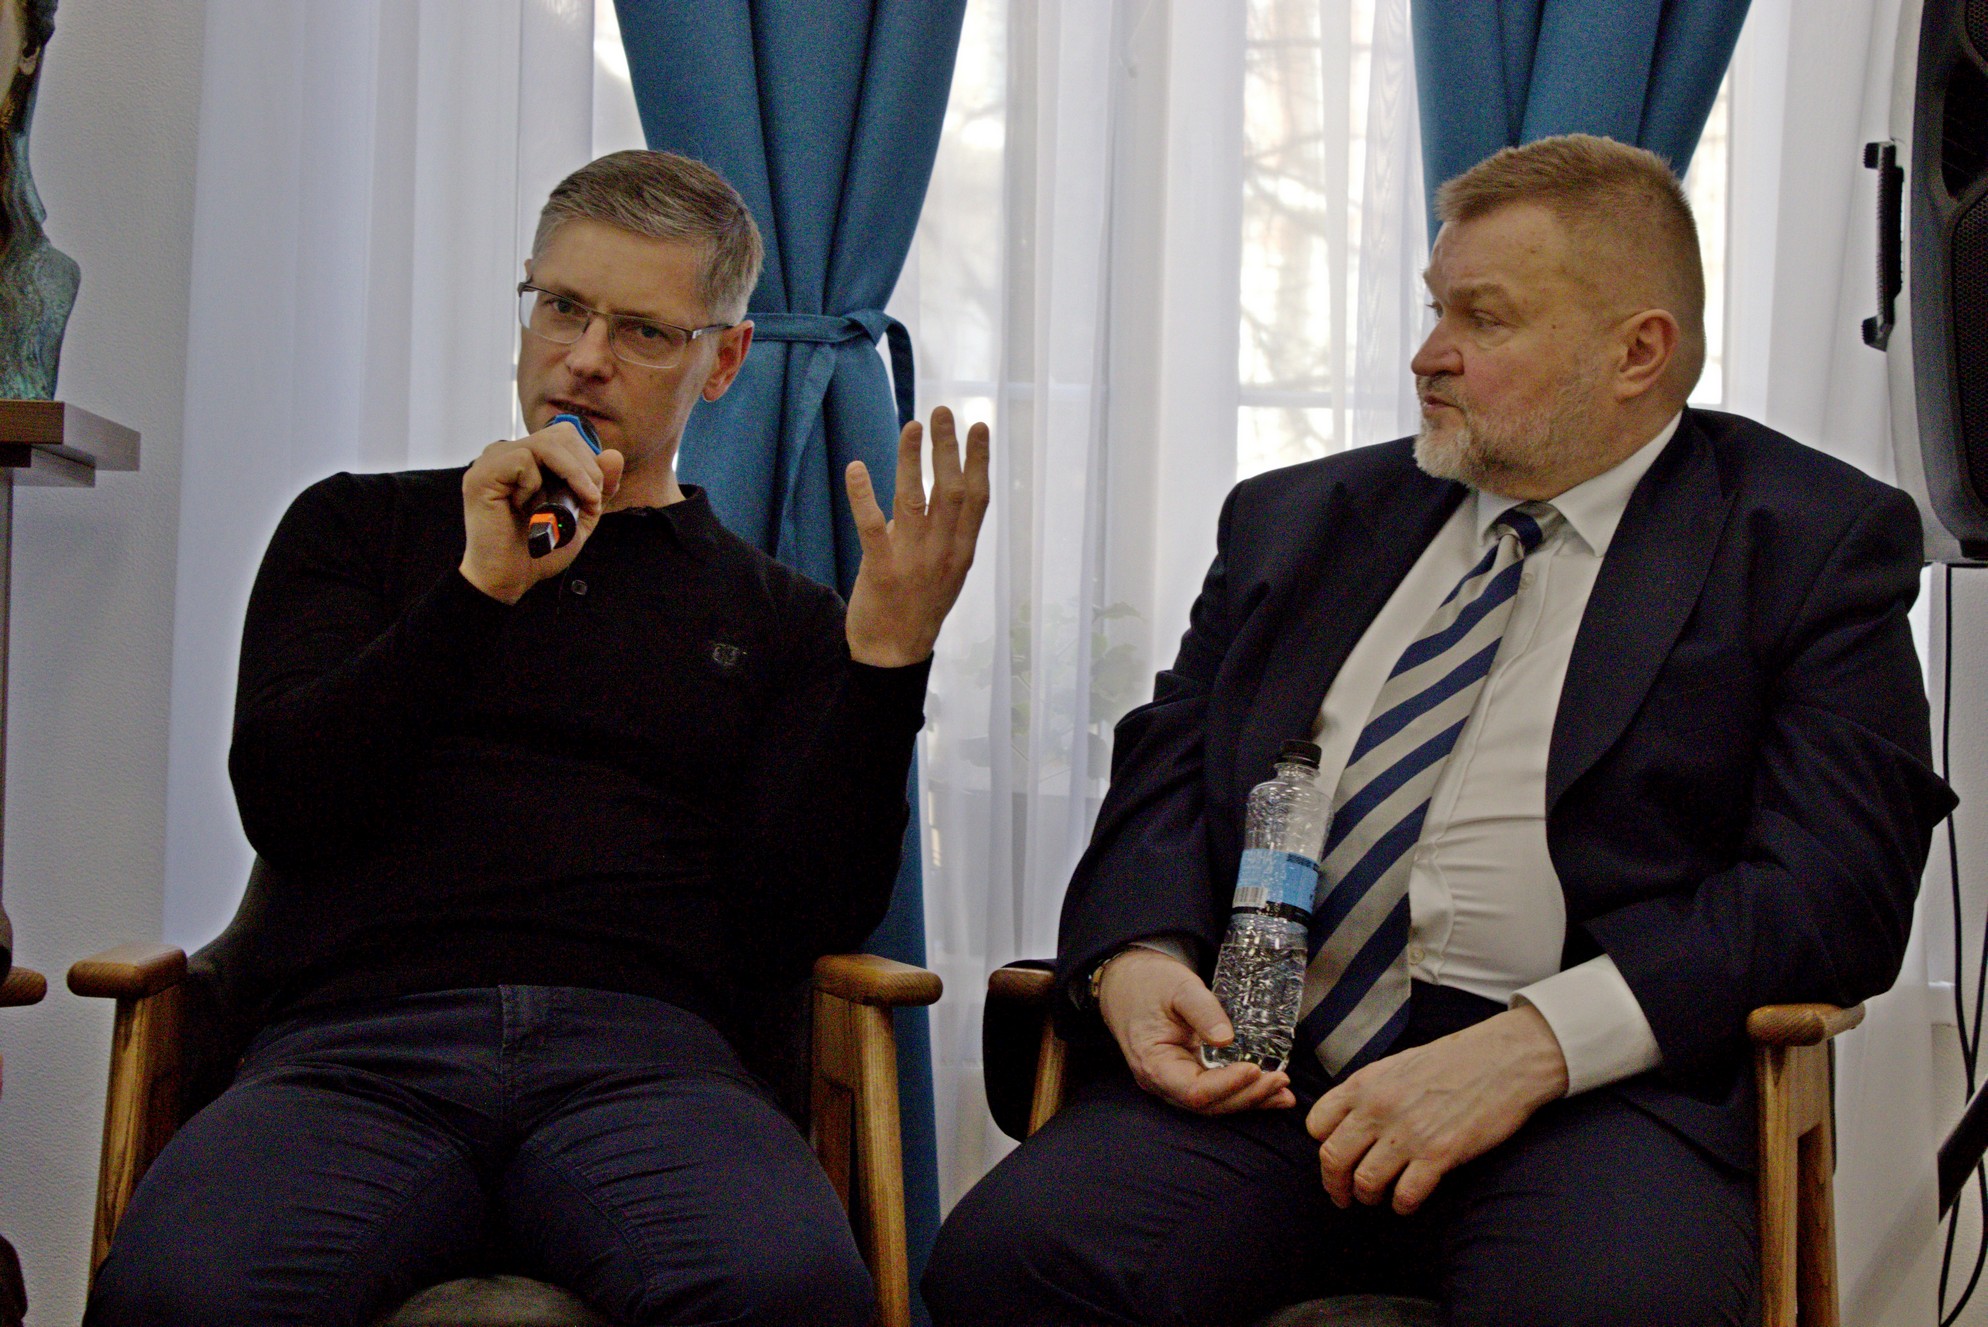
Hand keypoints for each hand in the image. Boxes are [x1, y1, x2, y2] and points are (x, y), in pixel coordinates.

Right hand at [459, 419, 624, 604]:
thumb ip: (598, 488)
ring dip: (572, 473)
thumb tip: (614, 454)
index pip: (565, 436)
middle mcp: (507, 454)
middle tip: (591, 499)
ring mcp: (492, 461)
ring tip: (576, 500)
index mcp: (527, 459)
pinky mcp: (481, 475)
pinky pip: (521, 460)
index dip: (588, 460)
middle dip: (586, 466)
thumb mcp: (580, 517)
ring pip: (544, 444)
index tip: (594, 495)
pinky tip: (528, 507)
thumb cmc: (539, 550)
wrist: (511, 579)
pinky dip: (535, 484)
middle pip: (559, 435)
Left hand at [843, 406, 990, 666]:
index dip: (979, 461)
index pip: (977, 499)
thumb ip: (944, 536)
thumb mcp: (945, 573)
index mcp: (962, 552)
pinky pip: (872, 526)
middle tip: (942, 412)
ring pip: (915, 501)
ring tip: (912, 426)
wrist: (894, 655)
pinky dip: (863, 495)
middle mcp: (943, 554)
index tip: (980, 427)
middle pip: (950, 491)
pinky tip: (857, 467)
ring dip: (913, 460)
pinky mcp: (881, 570)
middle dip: (948, 449)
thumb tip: (930, 497)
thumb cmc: (918, 609)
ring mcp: (913, 562)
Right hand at [1096, 946, 1295, 1114]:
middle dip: (1247, 1096)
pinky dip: (1242, 1092)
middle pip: (1208, 1104)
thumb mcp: (1178, 987)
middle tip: (1280, 1082)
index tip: (1256, 1069)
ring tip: (1284, 1094)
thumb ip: (1203, 1010)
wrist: (1126, 981)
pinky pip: (1214, 1092)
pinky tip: (1268, 1091)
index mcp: (1154, 1063)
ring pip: (1214, 1103)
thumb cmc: (1149, 982)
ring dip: (1250, 1100)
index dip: (1227, 1085)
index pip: (1194, 1090)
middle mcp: (1162, 1081)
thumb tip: (1227, 1038)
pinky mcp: (1186, 1075)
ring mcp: (1173, 1082)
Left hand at [1305, 1005, 1567, 1214]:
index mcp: (1364, 1084)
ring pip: (1365, 1182)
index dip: (1322, 1146)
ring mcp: (1407, 1133)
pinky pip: (1405, 1195)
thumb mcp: (1397, 1065)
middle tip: (1342, 1196)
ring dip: (1368, 1197)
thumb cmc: (1454, 1061)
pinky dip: (1402, 1205)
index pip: (1317, 1125)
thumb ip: (1369, 1093)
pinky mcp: (1438, 1154)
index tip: (1334, 1158)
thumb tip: (1349, 1122)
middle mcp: (1378, 1108)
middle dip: (1335, 1185)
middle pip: (1333, 1158)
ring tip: (1378, 1198)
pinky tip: (1407, 1202)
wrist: (1504, 1060)